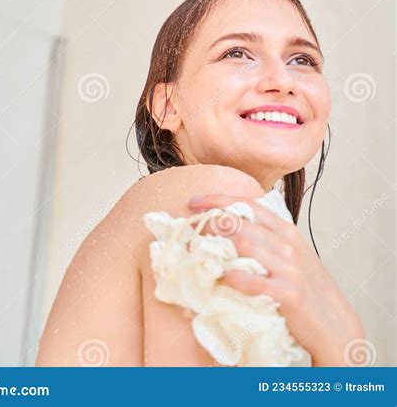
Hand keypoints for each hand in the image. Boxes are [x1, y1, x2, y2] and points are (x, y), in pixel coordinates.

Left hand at [187, 193, 365, 365]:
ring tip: (196, 250)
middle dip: (210, 221)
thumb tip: (229, 229)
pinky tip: (220, 277)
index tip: (194, 202)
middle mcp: (288, 245)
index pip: (250, 204)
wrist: (336, 325)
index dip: (219, 200)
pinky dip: (233, 277)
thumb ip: (267, 240)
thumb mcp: (292, 255)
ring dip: (217, 245)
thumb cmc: (308, 289)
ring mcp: (289, 268)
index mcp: (287, 231)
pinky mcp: (288, 294)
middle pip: (242, 223)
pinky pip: (254, 281)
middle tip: (188, 227)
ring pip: (245, 245)